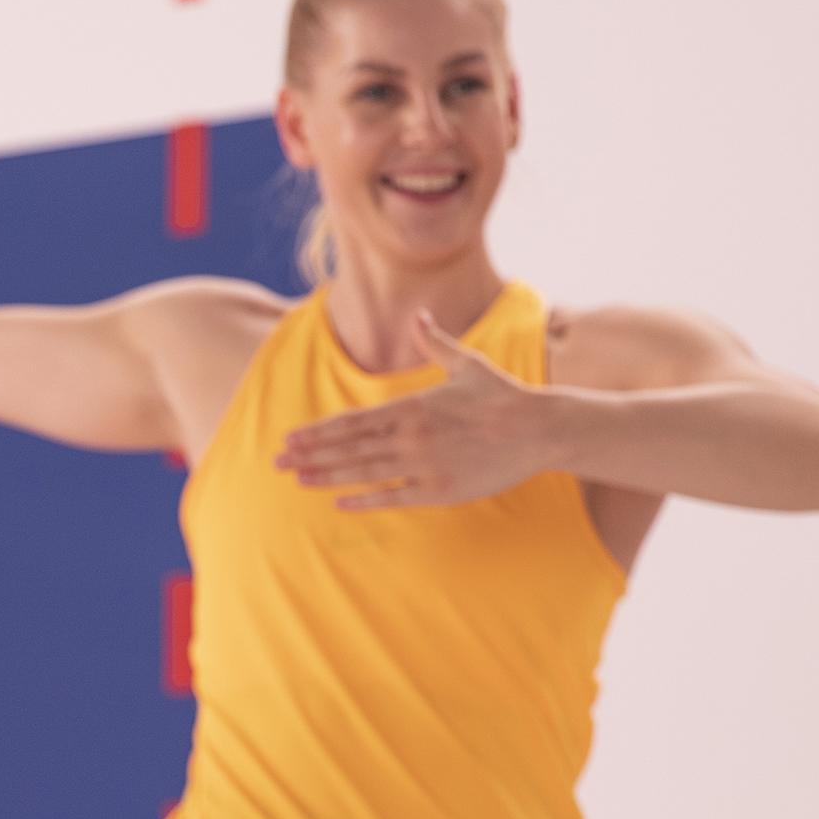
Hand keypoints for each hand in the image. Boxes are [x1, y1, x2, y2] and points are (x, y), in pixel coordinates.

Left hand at [276, 310, 557, 508]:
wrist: (542, 428)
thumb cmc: (502, 395)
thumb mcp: (466, 363)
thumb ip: (435, 343)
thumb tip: (421, 316)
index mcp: (411, 406)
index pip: (351, 421)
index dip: (317, 432)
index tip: (290, 438)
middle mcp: (411, 436)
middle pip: (349, 448)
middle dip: (310, 455)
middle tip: (277, 463)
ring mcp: (425, 464)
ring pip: (364, 473)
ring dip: (328, 477)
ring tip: (298, 481)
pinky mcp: (441, 489)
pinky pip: (395, 496)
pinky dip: (366, 500)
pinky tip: (340, 502)